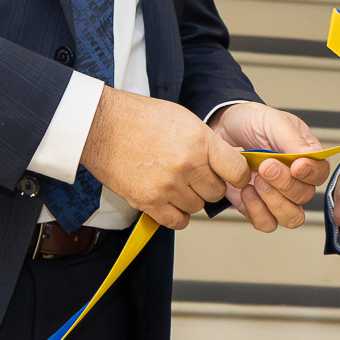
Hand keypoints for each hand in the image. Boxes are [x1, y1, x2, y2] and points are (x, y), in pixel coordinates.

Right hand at [80, 87, 250, 229]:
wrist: (101, 125)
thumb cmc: (139, 117)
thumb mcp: (183, 119)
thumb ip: (206, 143)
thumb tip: (224, 162)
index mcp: (199, 141)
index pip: (237, 171)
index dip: (237, 176)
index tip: (232, 177)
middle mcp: (187, 164)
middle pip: (216, 192)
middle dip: (208, 185)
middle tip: (194, 176)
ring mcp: (168, 185)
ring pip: (196, 207)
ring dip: (190, 199)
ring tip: (175, 183)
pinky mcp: (149, 201)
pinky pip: (177, 221)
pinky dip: (177, 214)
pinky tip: (170, 200)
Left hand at [210, 103, 332, 231]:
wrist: (220, 129)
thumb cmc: (249, 122)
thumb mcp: (272, 121)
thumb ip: (293, 140)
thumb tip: (310, 156)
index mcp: (305, 156)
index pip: (320, 173)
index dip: (311, 173)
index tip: (296, 166)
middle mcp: (295, 180)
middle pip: (305, 196)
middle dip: (285, 183)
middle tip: (265, 166)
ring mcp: (277, 196)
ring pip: (291, 217)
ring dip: (274, 201)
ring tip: (257, 181)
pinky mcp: (257, 207)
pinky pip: (266, 223)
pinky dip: (256, 211)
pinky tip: (246, 191)